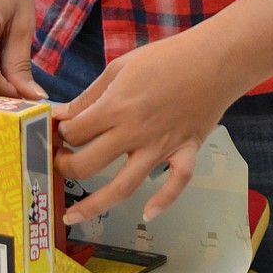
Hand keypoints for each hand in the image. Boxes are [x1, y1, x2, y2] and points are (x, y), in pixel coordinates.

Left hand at [52, 31, 230, 223]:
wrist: (213, 59)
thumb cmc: (164, 57)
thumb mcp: (119, 67)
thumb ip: (90, 95)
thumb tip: (62, 115)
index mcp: (116, 107)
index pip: (76, 132)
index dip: (62, 133)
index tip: (60, 131)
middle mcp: (135, 133)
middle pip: (90, 164)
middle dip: (67, 167)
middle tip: (60, 163)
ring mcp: (161, 147)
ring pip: (123, 187)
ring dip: (95, 205)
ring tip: (74, 215)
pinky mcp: (185, 152)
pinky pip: (175, 184)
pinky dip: (163, 201)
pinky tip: (147, 214)